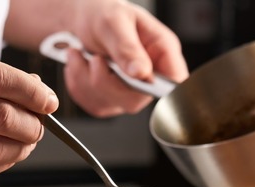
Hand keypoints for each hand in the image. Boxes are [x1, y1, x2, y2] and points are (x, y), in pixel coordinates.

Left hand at [62, 0, 188, 117]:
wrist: (79, 20)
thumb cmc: (102, 14)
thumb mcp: (114, 22)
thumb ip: (128, 48)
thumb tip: (141, 73)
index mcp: (162, 51)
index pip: (175, 81)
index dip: (160, 89)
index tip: (133, 79)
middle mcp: (149, 76)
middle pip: (136, 100)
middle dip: (106, 82)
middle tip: (94, 58)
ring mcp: (129, 91)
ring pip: (111, 104)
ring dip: (86, 80)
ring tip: (80, 55)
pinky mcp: (109, 100)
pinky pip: (94, 105)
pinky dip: (78, 85)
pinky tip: (79, 65)